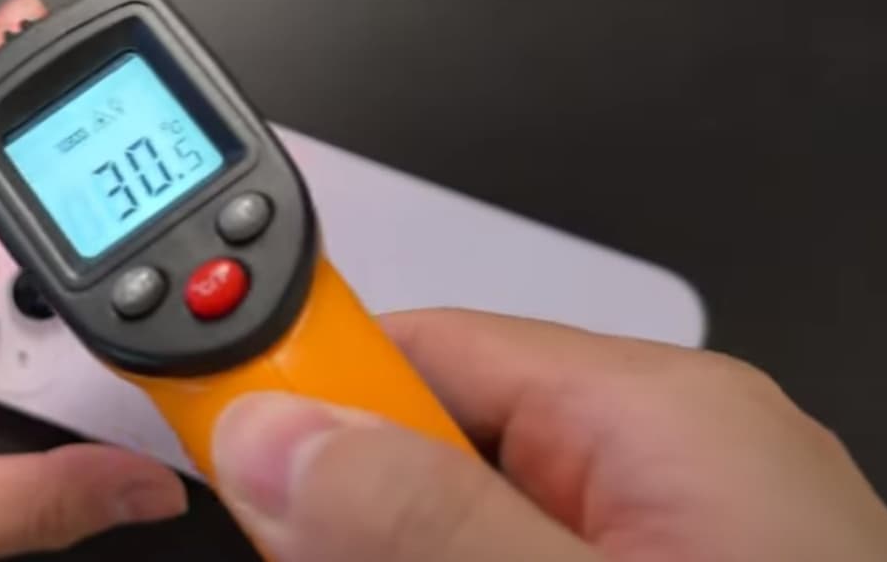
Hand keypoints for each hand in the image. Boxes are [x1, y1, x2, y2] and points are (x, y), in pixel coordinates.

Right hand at [212, 309, 886, 560]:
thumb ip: (431, 524)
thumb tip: (280, 443)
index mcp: (657, 415)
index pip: (424, 345)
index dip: (307, 393)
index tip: (223, 451)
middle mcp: (662, 466)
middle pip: (431, 452)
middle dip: (350, 524)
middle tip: (304, 558)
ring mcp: (660, 541)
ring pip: (460, 529)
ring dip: (394, 557)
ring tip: (348, 557)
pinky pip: (516, 554)